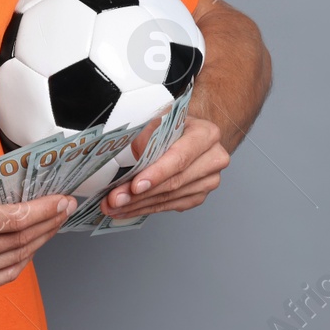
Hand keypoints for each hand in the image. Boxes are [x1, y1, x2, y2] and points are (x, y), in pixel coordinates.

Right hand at [0, 176, 73, 296]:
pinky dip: (24, 259)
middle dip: (48, 223)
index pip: (14, 219)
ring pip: (17, 259)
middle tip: (65, 210)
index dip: (44, 210)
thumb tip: (36, 195)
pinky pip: (6, 274)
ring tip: (53, 224)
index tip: (63, 201)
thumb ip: (0, 191)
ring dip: (41, 240)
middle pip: (19, 241)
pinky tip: (33, 244)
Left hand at [101, 115, 228, 219]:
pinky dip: (147, 208)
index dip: (157, 174)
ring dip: (139, 205)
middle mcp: (213, 159)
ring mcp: (208, 181)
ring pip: (170, 198)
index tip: (135, 186)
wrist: (190, 132)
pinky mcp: (199, 195)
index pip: (180, 158)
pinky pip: (170, 206)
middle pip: (174, 182)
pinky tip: (129, 209)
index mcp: (206, 134)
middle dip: (141, 194)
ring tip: (116, 206)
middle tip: (115, 200)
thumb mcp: (159, 119)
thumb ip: (147, 137)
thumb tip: (133, 160)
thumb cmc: (174, 124)